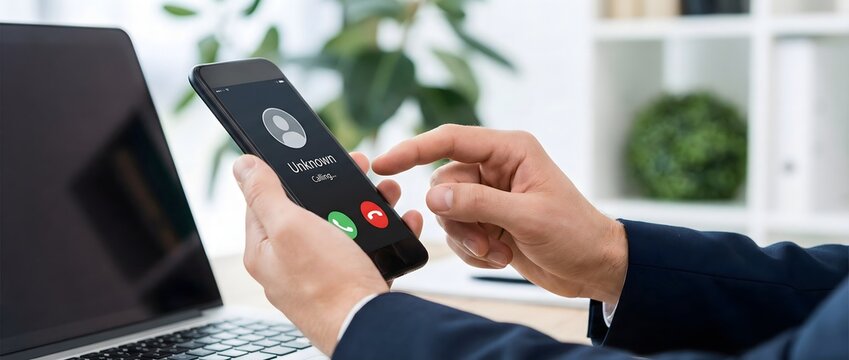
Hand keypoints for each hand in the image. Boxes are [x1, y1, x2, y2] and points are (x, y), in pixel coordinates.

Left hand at [233, 153, 422, 354]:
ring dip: (367, 206)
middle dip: (337, 188)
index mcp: (265, 250)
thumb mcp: (289, 226)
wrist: (369, 324)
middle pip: (309, 210)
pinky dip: (384, 232)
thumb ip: (264, 193)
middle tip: (360, 170)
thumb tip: (241, 166)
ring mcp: (321, 273)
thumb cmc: (327, 283)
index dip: (288, 174)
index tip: (313, 157)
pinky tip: (400, 223)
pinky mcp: (349, 281)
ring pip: (342, 226)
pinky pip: (366, 247)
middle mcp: (289, 263)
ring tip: (387, 194)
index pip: (265, 200)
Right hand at [373, 125, 626, 303]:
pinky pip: (459, 233)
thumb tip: (433, 197)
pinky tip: (501, 256)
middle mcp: (497, 168)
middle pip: (445, 184)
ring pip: (448, 212)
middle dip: (459, 219)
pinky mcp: (489, 220)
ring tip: (499, 251)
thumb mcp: (527, 217)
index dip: (413, 149)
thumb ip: (477, 204)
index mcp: (510, 150)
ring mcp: (492, 195)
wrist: (594, 268)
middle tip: (486, 241)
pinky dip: (474, 250)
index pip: (451, 140)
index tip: (384, 163)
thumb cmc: (575, 234)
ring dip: (468, 239)